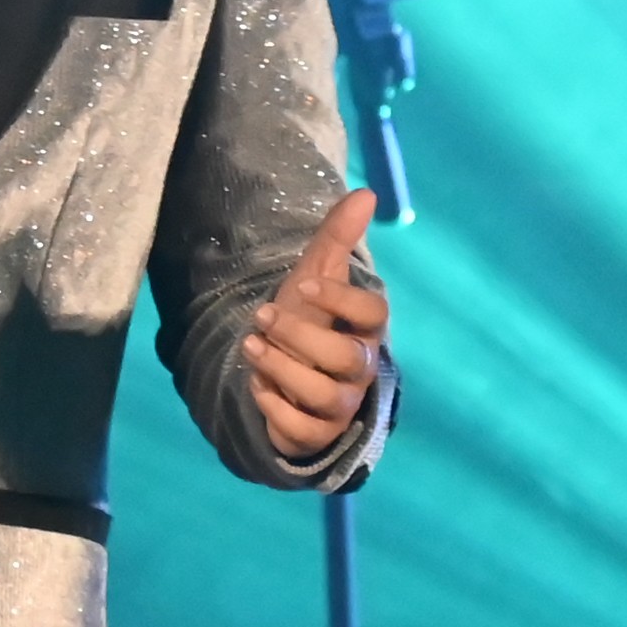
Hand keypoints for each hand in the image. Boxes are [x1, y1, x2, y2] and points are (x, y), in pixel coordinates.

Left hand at [244, 189, 389, 461]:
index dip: (343, 299)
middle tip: (262, 316)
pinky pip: (302, 429)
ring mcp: (341, 404)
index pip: (374, 313)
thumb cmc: (308, 319)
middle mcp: (359, 367)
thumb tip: (366, 193)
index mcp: (364, 327)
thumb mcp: (315, 277)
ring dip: (283, 369)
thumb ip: (338, 237)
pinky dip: (274, 407)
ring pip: (325, 395)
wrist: (282, 374)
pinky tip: (256, 385)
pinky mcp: (316, 434)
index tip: (306, 284)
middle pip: (346, 357)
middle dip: (300, 336)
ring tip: (251, 347)